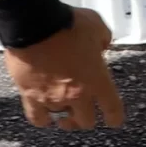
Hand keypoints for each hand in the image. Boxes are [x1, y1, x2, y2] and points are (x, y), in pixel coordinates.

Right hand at [3, 5, 124, 129]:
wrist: (34, 24)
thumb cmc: (68, 24)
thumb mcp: (97, 26)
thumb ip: (103, 40)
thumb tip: (101, 46)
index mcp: (97, 79)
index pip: (112, 109)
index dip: (114, 118)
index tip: (113, 120)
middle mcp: (77, 95)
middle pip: (86, 121)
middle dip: (87, 117)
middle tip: (84, 110)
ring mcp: (53, 98)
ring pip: (62, 121)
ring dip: (65, 118)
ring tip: (63, 114)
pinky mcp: (31, 96)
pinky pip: (37, 117)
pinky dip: (42, 118)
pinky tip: (44, 115)